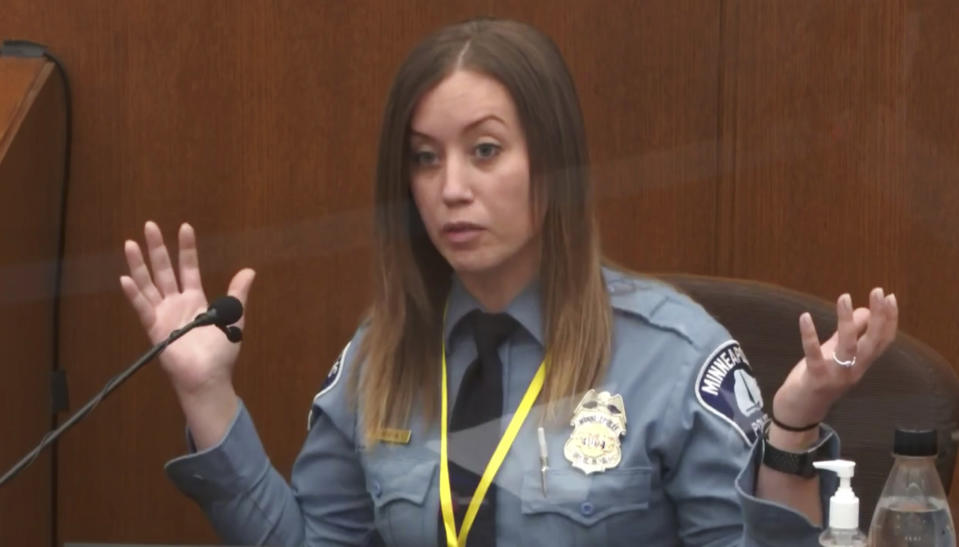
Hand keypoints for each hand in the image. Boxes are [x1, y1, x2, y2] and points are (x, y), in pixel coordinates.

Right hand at [120, 221, 254, 398]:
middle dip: (158, 248)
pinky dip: (134, 294)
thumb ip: (237, 294)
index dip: (187, 248)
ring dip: (139, 265)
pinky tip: (125, 278)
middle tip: (150, 225)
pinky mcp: (155, 329)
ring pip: (149, 284)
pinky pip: (142, 308)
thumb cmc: (220, 352)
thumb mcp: (233, 317)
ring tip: (131, 243)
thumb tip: (249, 270)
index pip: (189, 267)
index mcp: (195, 299)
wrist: (208, 378)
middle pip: (164, 270)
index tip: (185, 227)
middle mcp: (176, 303)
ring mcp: (163, 314)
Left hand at [772, 288, 898, 428]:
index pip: (883, 341)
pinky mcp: (815, 378)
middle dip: (879, 316)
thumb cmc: (818, 380)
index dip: (890, 319)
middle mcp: (854, 370)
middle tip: (878, 291)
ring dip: (846, 321)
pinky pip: (814, 354)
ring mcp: (836, 376)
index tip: (890, 297)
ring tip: (844, 297)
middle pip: (873, 341)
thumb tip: (864, 310)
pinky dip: (809, 335)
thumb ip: (848, 335)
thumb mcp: (836, 355)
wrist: (799, 413)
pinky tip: (805, 317)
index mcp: (861, 364)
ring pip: (848, 346)